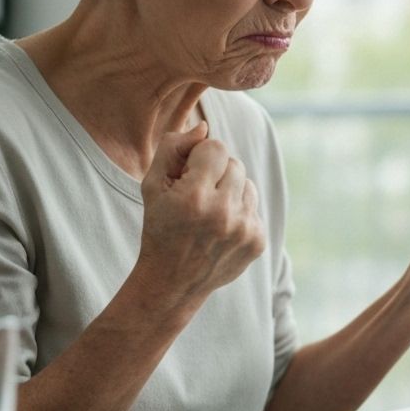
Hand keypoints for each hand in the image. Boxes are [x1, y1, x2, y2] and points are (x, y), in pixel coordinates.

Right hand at [135, 122, 266, 306]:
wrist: (172, 282)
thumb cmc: (159, 227)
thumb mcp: (152, 185)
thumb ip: (174, 148)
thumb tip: (204, 128)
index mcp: (195, 197)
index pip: (216, 147)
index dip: (199, 157)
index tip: (187, 175)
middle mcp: (224, 213)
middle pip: (234, 163)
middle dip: (215, 172)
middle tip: (196, 194)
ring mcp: (244, 230)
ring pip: (247, 183)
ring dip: (229, 190)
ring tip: (209, 212)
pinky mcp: (257, 242)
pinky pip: (254, 206)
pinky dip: (238, 211)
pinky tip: (220, 229)